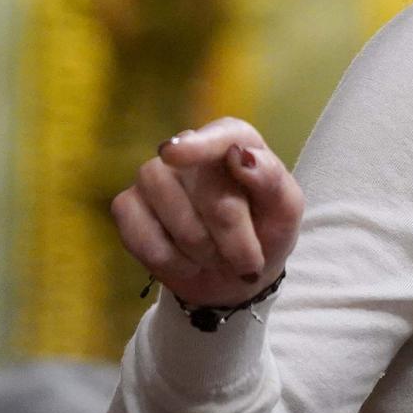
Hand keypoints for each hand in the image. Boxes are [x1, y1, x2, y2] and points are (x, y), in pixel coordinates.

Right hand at [110, 116, 303, 309]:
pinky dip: (169, 260)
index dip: (201, 145)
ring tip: (215, 257)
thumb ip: (272, 180)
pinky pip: (139, 234)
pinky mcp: (127, 206)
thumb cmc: (265, 233)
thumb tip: (241, 154)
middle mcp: (189, 152)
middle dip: (232, 235)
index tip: (175, 155)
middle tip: (247, 262)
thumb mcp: (285, 211)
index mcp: (235, 142)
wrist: (235, 277)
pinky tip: (186, 263)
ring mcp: (153, 176)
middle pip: (205, 187)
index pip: (222, 134)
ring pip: (167, 206)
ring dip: (200, 247)